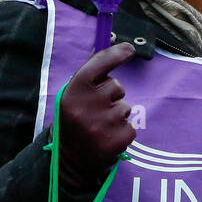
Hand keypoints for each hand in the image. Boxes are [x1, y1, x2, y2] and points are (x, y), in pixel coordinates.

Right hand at [57, 41, 137, 188]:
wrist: (70, 160)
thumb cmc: (74, 120)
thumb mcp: (74, 95)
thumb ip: (91, 70)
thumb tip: (112, 42)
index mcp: (73, 92)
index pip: (98, 65)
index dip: (115, 54)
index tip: (129, 49)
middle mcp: (85, 107)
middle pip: (117, 86)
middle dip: (112, 95)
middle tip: (96, 110)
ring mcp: (101, 125)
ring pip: (126, 107)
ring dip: (117, 115)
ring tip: (100, 126)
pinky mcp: (116, 141)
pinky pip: (131, 126)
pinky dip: (123, 131)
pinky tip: (107, 137)